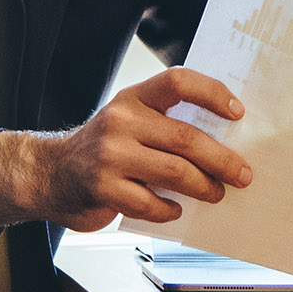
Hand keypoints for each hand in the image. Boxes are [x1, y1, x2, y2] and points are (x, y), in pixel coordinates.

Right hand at [0, 67, 253, 230]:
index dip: (212, 93)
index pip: (177, 82)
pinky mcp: (103, 188)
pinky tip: (176, 209)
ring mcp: (109, 155)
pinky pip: (151, 202)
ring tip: (217, 193)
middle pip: (185, 137)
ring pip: (174, 171)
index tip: (238, 112)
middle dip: (222, 159)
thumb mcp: (129, 123)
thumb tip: (227, 141)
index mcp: (133, 99)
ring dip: (204, 186)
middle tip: (243, 174)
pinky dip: (170, 209)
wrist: (49, 175)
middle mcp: (121, 121)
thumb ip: (165, 124)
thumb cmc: (104, 149)